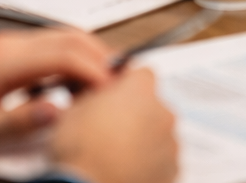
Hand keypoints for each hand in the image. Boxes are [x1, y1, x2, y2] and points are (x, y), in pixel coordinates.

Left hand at [0, 29, 113, 162]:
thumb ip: (15, 122)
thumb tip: (57, 109)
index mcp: (4, 61)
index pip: (64, 53)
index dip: (94, 68)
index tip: (114, 89)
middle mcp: (11, 44)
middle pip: (70, 37)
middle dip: (101, 56)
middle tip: (124, 82)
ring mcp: (12, 44)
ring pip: (64, 37)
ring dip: (90, 55)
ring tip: (108, 84)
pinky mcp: (12, 52)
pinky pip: (53, 46)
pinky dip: (76, 58)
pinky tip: (80, 83)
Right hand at [50, 66, 177, 182]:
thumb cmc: (79, 152)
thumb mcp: (73, 110)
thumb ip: (94, 93)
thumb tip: (96, 93)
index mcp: (139, 91)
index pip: (143, 74)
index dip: (127, 84)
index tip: (115, 96)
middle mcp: (162, 113)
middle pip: (153, 105)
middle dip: (136, 114)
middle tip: (112, 131)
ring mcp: (169, 144)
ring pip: (159, 134)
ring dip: (144, 140)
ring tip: (117, 156)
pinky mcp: (171, 171)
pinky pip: (162, 161)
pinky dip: (150, 165)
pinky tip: (127, 171)